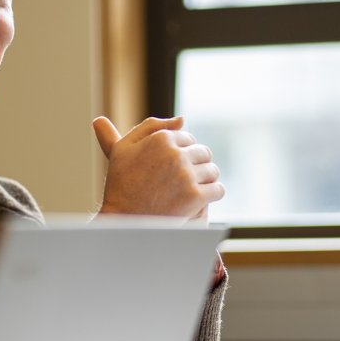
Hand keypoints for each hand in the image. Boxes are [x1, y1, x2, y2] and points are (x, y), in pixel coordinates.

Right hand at [92, 116, 224, 219]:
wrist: (122, 221)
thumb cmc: (121, 184)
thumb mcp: (124, 148)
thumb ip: (150, 126)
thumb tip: (182, 119)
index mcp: (160, 139)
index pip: (188, 138)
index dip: (182, 152)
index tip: (172, 167)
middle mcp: (175, 154)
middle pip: (203, 152)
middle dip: (196, 164)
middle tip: (183, 180)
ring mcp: (186, 175)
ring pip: (212, 171)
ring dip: (205, 180)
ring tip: (191, 190)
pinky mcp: (194, 196)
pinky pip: (218, 190)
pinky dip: (212, 195)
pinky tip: (200, 200)